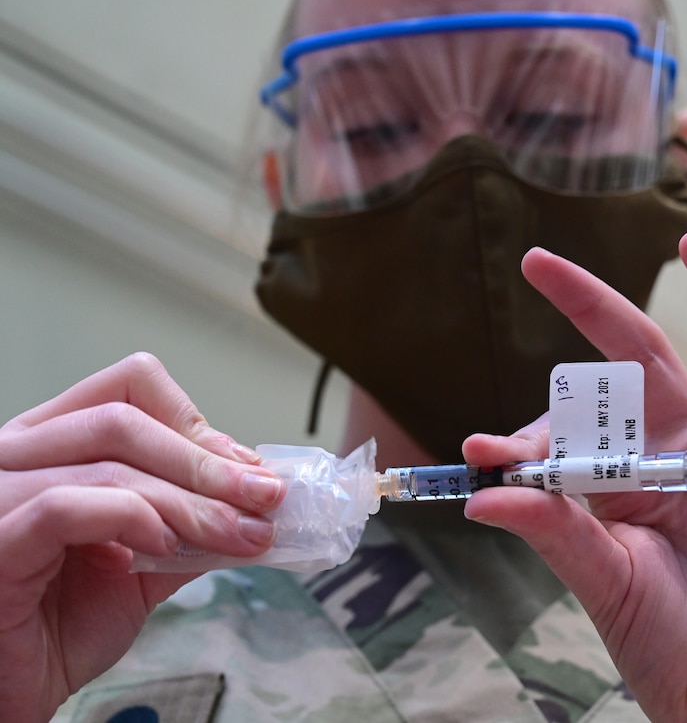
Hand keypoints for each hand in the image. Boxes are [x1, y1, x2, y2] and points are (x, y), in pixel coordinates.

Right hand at [0, 353, 284, 721]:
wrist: (13, 694)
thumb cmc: (59, 624)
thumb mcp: (145, 560)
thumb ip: (191, 519)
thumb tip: (258, 497)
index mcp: (52, 445)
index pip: (128, 388)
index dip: (194, 421)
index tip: (247, 467)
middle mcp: (17, 457)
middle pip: (126, 420)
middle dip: (210, 464)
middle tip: (266, 499)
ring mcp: (0, 495)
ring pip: (110, 463)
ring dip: (192, 500)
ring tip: (240, 534)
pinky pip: (68, 506)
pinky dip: (132, 518)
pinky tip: (165, 546)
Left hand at [462, 230, 686, 721]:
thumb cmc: (664, 647)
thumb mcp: (599, 580)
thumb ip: (552, 528)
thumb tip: (482, 495)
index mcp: (628, 478)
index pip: (578, 424)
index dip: (532, 431)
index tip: (485, 449)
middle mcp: (686, 455)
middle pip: (645, 359)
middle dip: (594, 309)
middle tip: (543, 263)